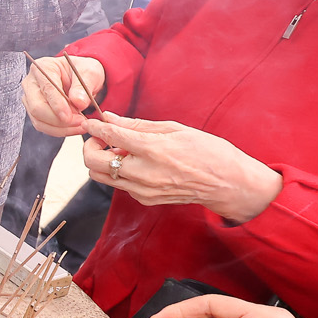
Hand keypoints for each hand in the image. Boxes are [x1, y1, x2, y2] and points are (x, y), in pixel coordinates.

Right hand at [21, 55, 104, 136]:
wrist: (81, 78)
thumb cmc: (83, 71)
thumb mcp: (89, 72)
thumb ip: (83, 86)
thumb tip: (78, 102)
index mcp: (43, 67)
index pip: (47, 88)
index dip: (57, 105)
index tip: (70, 116)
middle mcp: (31, 83)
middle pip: (37, 107)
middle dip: (58, 120)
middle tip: (79, 122)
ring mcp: (30, 98)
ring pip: (39, 120)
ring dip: (60, 128)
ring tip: (80, 125)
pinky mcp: (35, 112)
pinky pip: (43, 126)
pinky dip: (59, 130)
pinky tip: (74, 128)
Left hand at [81, 113, 284, 222]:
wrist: (228, 184)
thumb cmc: (207, 151)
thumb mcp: (175, 129)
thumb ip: (138, 125)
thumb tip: (110, 118)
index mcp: (153, 149)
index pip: (110, 136)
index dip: (95, 127)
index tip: (90, 121)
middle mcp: (144, 173)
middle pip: (94, 163)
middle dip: (90, 147)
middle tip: (101, 137)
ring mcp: (143, 190)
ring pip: (101, 177)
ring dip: (102, 161)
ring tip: (119, 149)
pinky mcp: (145, 199)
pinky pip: (120, 185)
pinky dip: (119, 172)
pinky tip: (135, 162)